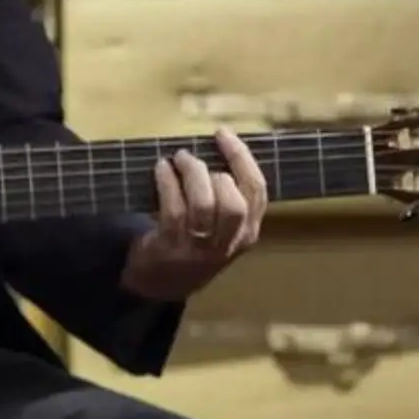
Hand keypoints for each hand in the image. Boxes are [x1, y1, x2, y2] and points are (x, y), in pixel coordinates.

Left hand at [120, 128, 268, 301]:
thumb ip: (228, 197)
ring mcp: (199, 249)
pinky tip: (161, 169)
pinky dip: (167, 183)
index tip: (223, 134)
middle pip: (234, 204)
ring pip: (204, 206)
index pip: (257, 191)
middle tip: (195, 160)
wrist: (161, 284)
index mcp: (247, 233)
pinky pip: (173, 209)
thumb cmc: (195, 243)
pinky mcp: (171, 248)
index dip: (241, 158)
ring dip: (191, 174)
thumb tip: (217, 147)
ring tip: (178, 159)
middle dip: (216, 173)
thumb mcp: (223, 229)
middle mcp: (228, 243)